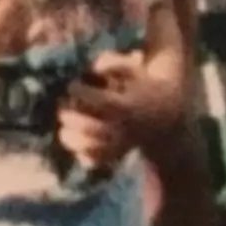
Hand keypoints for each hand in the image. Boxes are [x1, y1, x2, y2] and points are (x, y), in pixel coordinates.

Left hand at [59, 47, 179, 167]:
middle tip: (62, 110)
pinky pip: (97, 162)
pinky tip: (75, 144)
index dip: (83, 93)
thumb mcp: (133, 69)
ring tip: (63, 131)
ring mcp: (121, 144)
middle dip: (74, 120)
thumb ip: (114, 63)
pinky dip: (82, 156)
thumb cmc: (140, 85)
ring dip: (74, 141)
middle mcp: (125, 128)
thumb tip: (95, 67)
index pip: (103, 102)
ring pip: (94, 150)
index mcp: (128, 105)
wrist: (163, 114)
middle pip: (95, 129)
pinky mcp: (117, 155)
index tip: (72, 86)